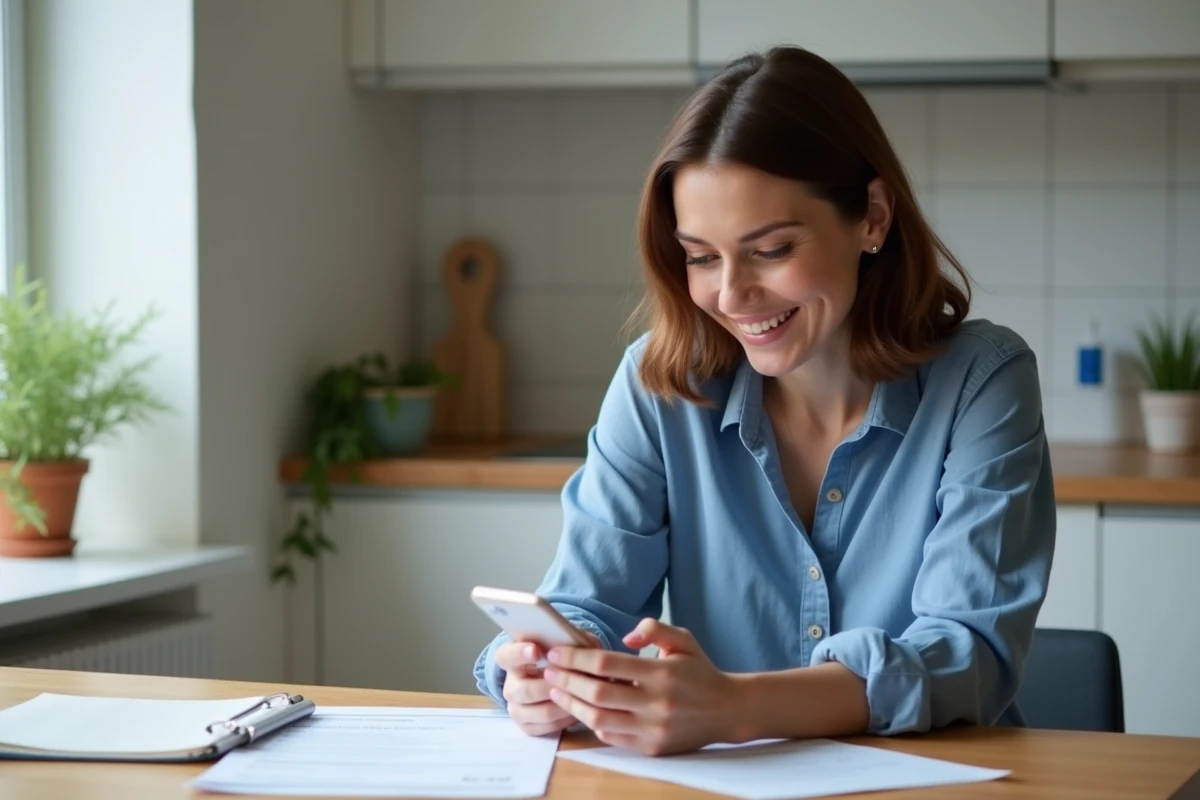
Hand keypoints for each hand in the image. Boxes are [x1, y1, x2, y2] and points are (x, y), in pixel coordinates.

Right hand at [494, 632, 600, 736]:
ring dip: (564, 704)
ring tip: (581, 696)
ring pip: (541, 712)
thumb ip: (571, 639)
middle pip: (524, 690)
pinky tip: (577, 709)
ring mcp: (516, 708)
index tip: (536, 650)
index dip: (519, 653)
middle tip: (570, 681)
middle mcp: (510, 685)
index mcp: (512, 659)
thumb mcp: (567, 642)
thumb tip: (578, 642)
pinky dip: (565, 719)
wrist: (559, 681)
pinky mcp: (526, 726)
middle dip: (550, 686)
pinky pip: (547, 727)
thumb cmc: (561, 657)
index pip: (505, 656)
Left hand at [543, 618, 743, 755]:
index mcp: (661, 673)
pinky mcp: (652, 747)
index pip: (607, 664)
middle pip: (597, 693)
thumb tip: (625, 638)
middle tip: (548, 670)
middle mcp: (656, 703)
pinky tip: (581, 708)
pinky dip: (592, 723)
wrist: (727, 710)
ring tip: (557, 690)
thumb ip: (653, 629)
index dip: (576, 657)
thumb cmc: (700, 671)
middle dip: (566, 680)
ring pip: (599, 719)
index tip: (557, 652)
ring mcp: (653, 728)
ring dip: (572, 704)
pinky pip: (612, 737)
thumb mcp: (683, 639)